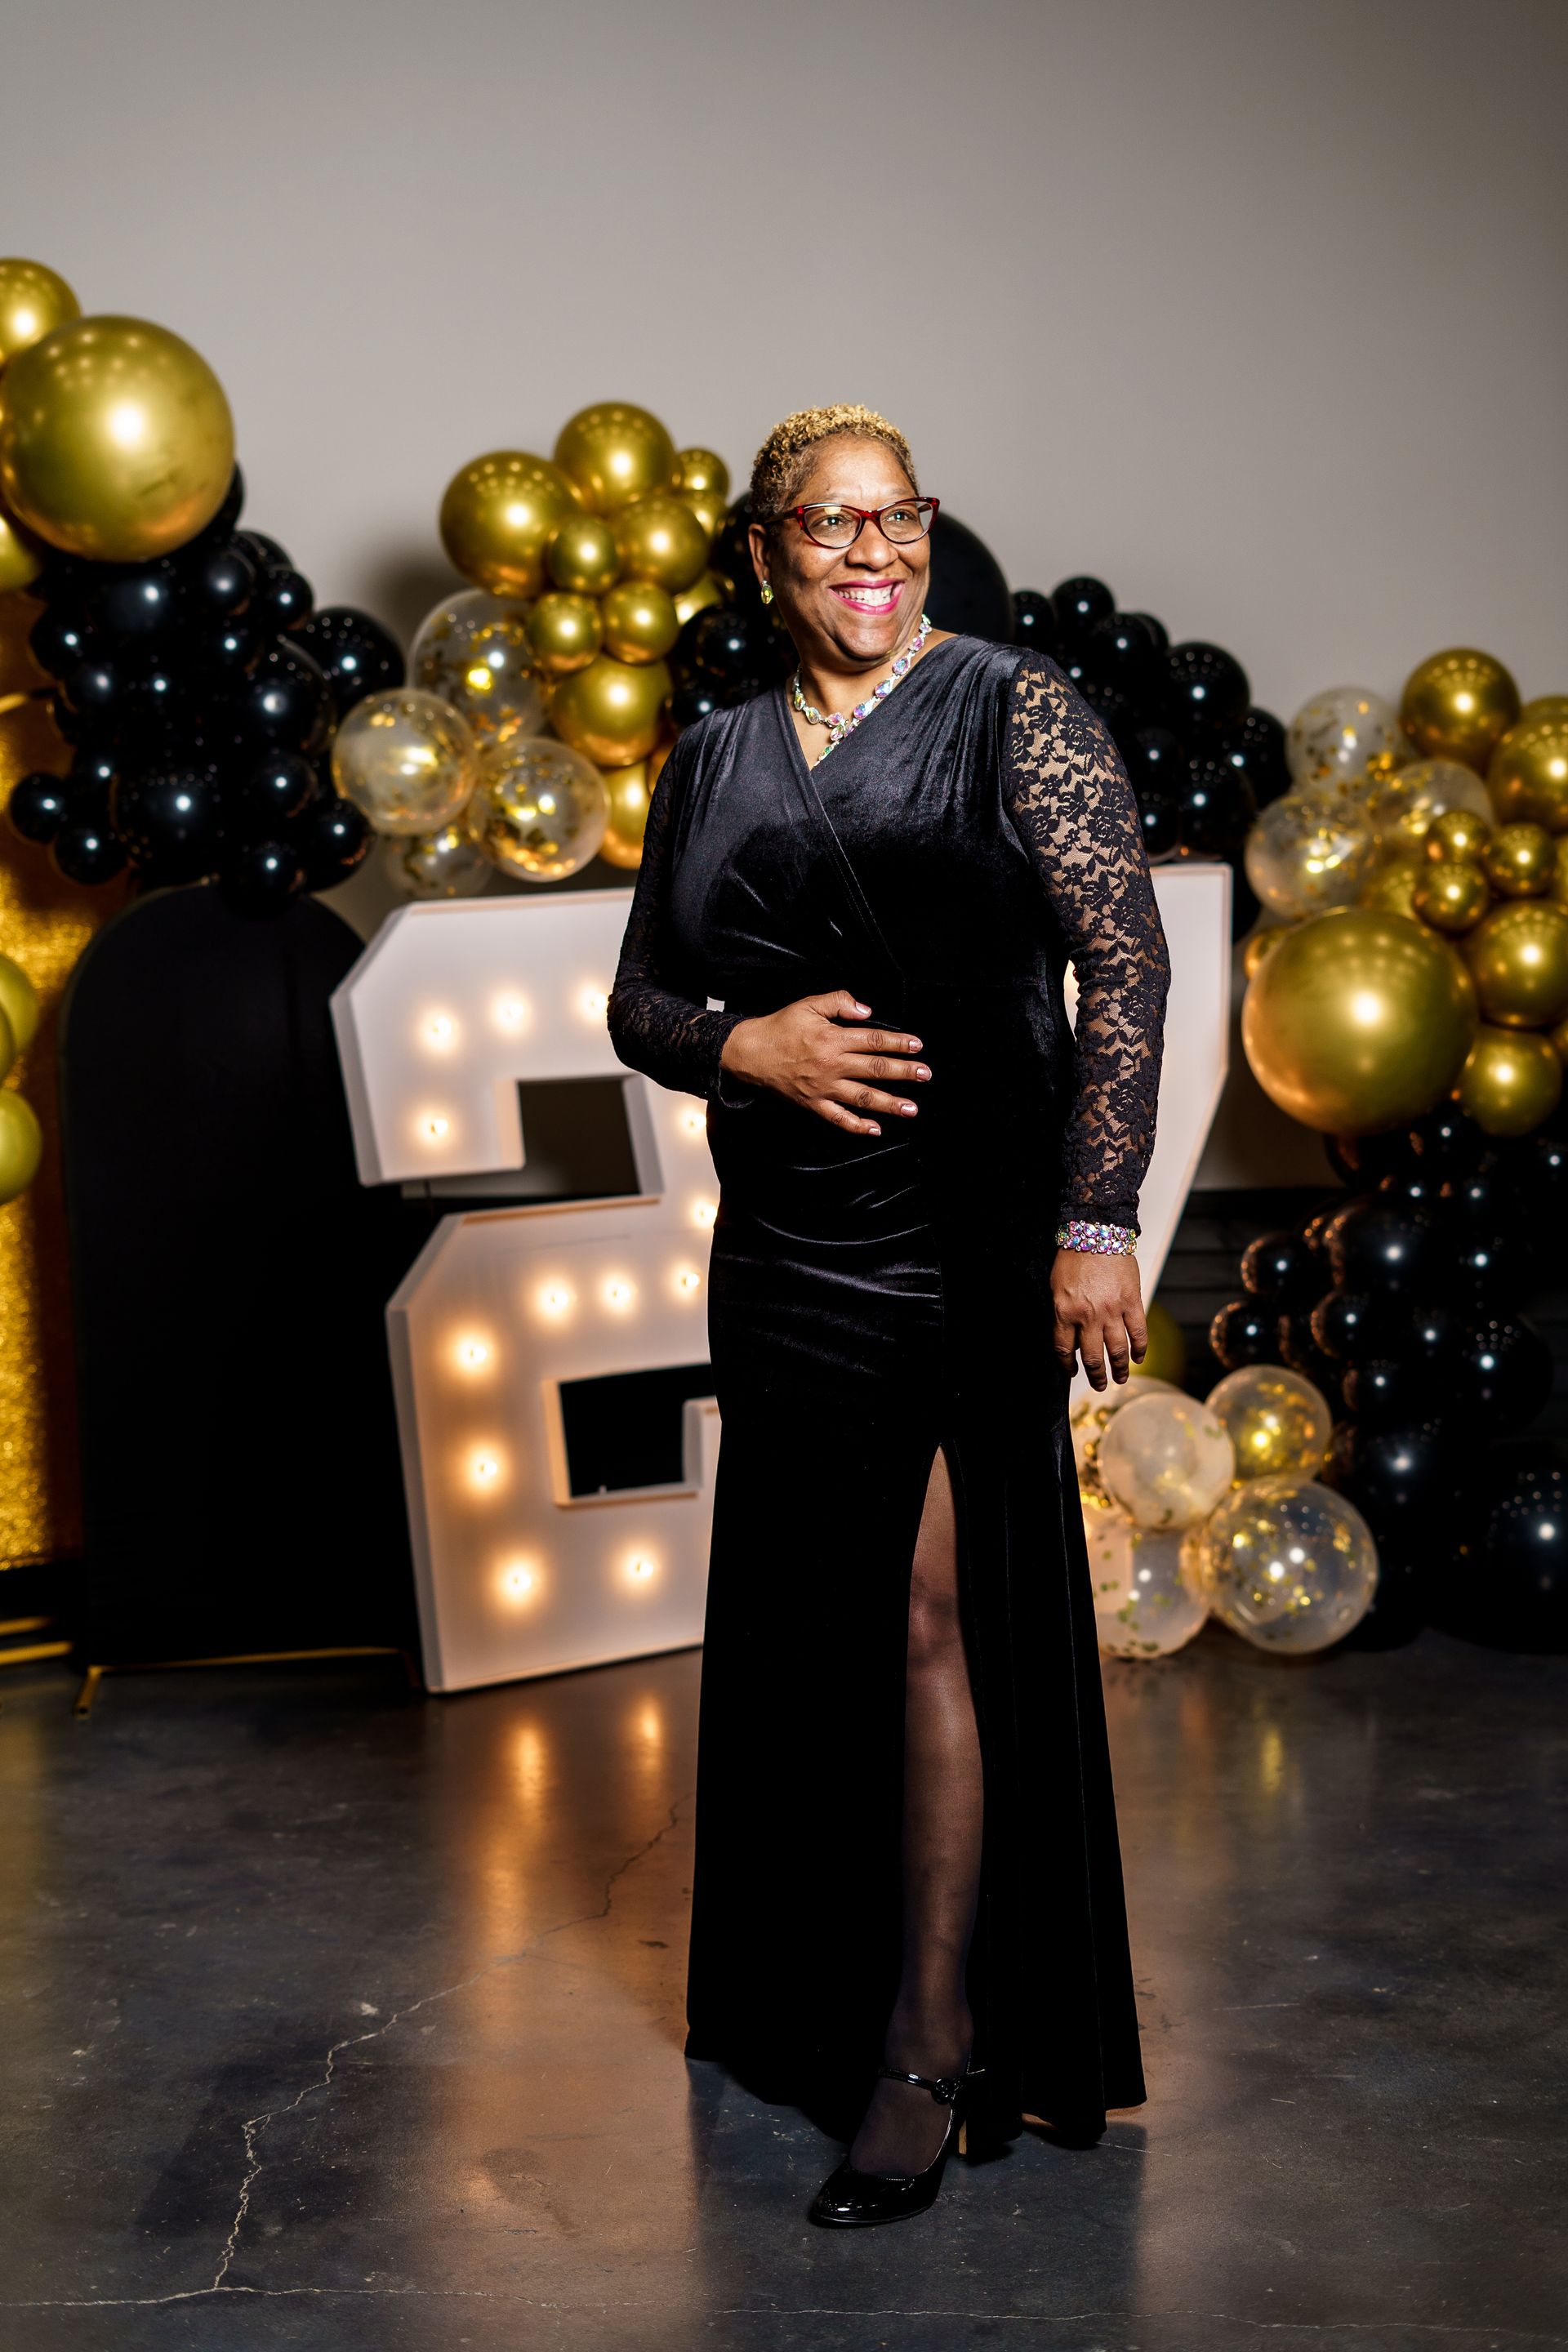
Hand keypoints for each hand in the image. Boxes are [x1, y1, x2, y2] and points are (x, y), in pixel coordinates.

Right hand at [720, 990, 930, 1134]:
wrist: (749, 1053)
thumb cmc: (780, 1027)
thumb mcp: (808, 1004)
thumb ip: (839, 1002)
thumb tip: (867, 1010)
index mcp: (832, 1039)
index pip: (873, 1040)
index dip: (898, 1042)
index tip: (917, 1046)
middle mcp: (832, 1065)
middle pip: (875, 1069)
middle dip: (903, 1072)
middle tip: (925, 1075)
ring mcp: (823, 1088)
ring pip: (862, 1097)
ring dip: (889, 1103)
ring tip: (912, 1109)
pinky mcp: (813, 1104)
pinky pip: (838, 1118)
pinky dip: (857, 1126)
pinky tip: (875, 1129)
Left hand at [1052, 1250, 1147, 1390]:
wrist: (1096, 1232)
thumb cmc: (1072, 1258)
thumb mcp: (1055, 1287)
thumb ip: (1061, 1313)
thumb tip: (1069, 1338)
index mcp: (1065, 1312)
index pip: (1064, 1350)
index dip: (1068, 1366)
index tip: (1072, 1372)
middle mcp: (1088, 1316)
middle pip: (1093, 1357)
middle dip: (1096, 1376)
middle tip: (1100, 1385)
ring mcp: (1112, 1311)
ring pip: (1118, 1350)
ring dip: (1120, 1369)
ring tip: (1120, 1379)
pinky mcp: (1131, 1302)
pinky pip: (1138, 1332)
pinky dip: (1140, 1349)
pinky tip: (1139, 1358)